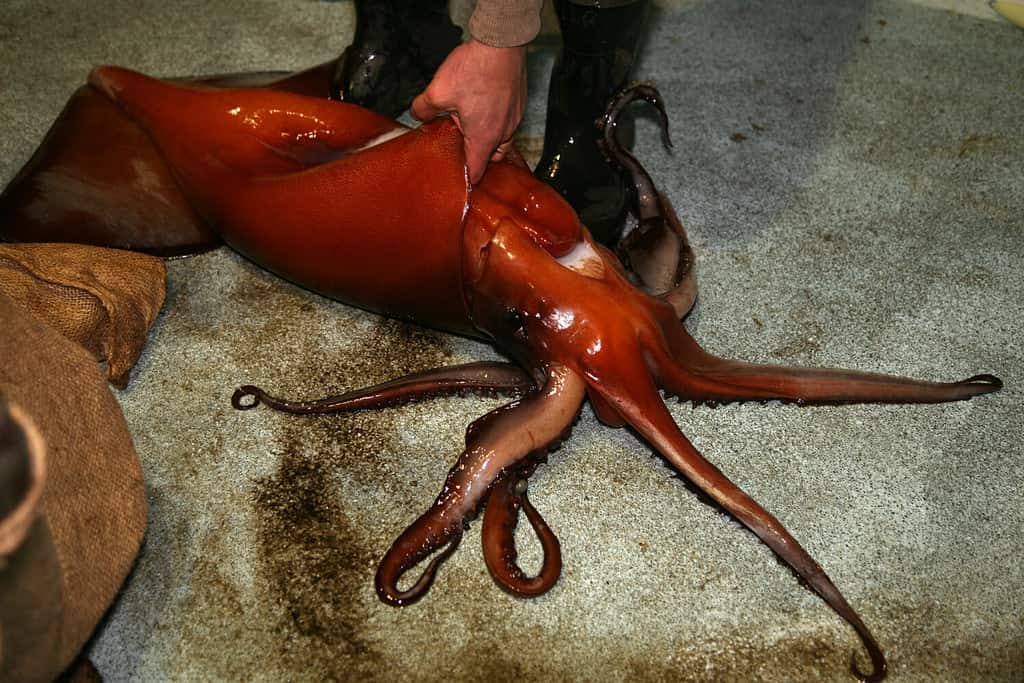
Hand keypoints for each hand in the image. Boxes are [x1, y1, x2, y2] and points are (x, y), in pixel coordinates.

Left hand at [411, 38, 526, 184]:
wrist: (502, 42)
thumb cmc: (474, 69)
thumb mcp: (438, 91)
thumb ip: (423, 109)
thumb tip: (418, 116)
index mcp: (484, 138)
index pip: (478, 170)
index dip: (467, 178)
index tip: (458, 180)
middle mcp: (504, 132)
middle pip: (494, 158)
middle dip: (479, 157)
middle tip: (462, 149)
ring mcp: (515, 117)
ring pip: (502, 139)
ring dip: (488, 138)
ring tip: (470, 126)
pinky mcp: (519, 103)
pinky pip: (507, 121)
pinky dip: (496, 121)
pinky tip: (482, 106)